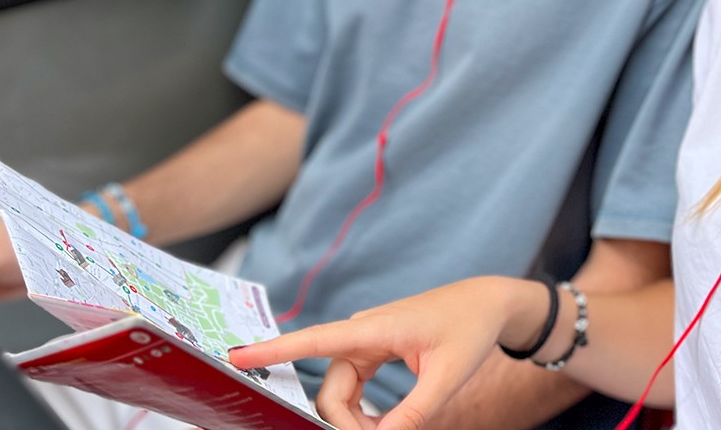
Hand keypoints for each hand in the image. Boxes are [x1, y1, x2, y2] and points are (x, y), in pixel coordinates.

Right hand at [230, 277, 540, 429]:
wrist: (486, 303)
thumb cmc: (469, 329)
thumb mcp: (448, 377)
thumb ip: (414, 414)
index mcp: (374, 329)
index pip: (312, 340)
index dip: (271, 351)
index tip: (234, 356)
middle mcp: (360, 333)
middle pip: (331, 393)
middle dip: (347, 427)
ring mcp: (365, 342)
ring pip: (339, 395)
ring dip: (355, 423)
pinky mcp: (372, 351)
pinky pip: (352, 389)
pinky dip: (362, 414)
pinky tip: (384, 425)